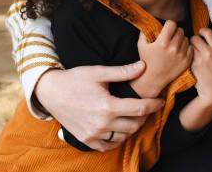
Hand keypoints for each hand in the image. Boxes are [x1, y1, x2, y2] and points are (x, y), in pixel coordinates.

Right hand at [34, 61, 164, 151]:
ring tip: (133, 115)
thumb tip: (143, 66)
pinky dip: (118, 138)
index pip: (140, 109)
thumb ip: (123, 72)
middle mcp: (102, 124)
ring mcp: (94, 134)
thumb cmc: (75, 79)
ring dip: (132, 127)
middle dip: (144, 116)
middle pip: (135, 125)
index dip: (154, 105)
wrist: (50, 92)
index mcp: (108, 106)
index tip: (161, 101)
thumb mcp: (99, 72)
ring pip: (124, 136)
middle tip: (145, 106)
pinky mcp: (87, 140)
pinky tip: (119, 127)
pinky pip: (109, 145)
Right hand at [131, 20, 192, 97]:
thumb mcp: (141, 45)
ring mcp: (181, 55)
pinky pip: (190, 48)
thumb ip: (145, 31)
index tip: (167, 28)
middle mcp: (173, 48)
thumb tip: (150, 22)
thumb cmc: (146, 61)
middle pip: (180, 30)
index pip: (172, 24)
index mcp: (162, 42)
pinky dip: (186, 47)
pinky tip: (179, 51)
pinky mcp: (186, 61)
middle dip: (175, 32)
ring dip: (181, 39)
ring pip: (186, 38)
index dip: (169, 25)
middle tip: (170, 37)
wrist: (153, 80)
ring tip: (174, 45)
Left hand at [190, 28, 211, 107]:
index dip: (202, 31)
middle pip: (195, 38)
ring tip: (190, 53)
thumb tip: (202, 39)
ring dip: (188, 48)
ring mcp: (200, 59)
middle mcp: (209, 52)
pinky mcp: (193, 65)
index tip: (200, 33)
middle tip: (193, 45)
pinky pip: (186, 55)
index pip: (208, 32)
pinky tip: (189, 61)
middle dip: (192, 40)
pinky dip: (186, 56)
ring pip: (189, 46)